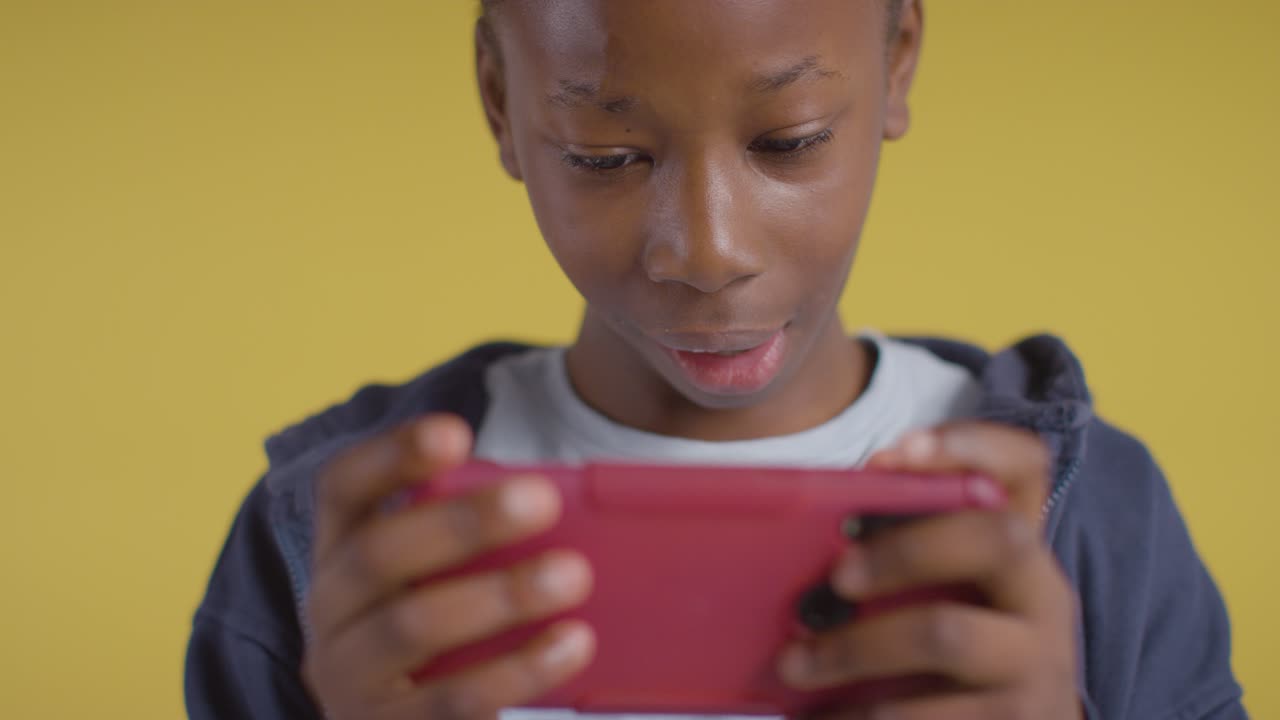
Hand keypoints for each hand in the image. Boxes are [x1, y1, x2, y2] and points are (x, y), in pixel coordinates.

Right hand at [301, 414, 594, 719]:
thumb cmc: (450, 635)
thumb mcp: (447, 577)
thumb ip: (482, 540)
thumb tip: (572, 503)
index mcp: (341, 552)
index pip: (342, 487)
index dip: (390, 454)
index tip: (456, 432)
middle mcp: (330, 612)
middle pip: (377, 554)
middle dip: (462, 522)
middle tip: (542, 499)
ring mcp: (349, 681)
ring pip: (409, 627)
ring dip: (497, 596)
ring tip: (573, 574)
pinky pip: (448, 705)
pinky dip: (516, 671)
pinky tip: (571, 644)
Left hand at [778, 422, 1081, 718]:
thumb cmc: (955, 649)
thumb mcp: (944, 592)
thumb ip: (902, 549)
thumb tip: (813, 531)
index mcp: (1020, 545)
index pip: (1025, 466)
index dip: (969, 445)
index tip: (890, 453)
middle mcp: (1042, 595)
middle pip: (996, 539)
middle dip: (904, 549)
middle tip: (835, 576)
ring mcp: (1037, 664)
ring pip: (946, 634)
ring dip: (855, 647)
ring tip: (793, 664)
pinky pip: (928, 715)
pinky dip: (859, 716)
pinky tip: (820, 719)